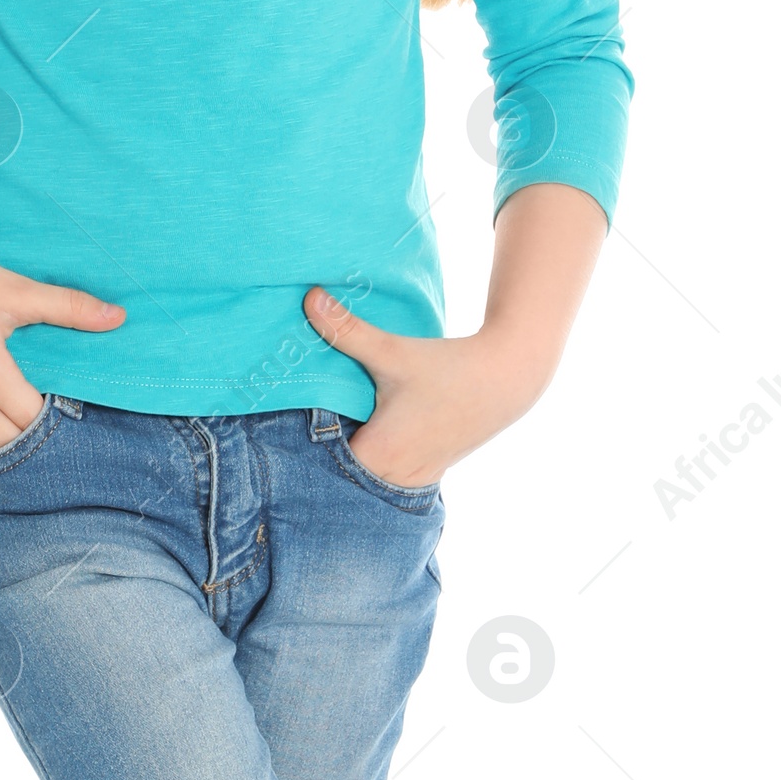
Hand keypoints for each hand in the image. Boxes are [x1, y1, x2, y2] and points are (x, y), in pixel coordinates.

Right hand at [0, 204, 124, 457]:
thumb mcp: (17, 290)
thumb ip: (69, 307)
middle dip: (31, 437)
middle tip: (51, 427)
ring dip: (3, 447)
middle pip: (6, 441)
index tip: (66, 409)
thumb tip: (120, 316)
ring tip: (24, 434)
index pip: (30, 418)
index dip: (51, 419)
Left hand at [303, 186, 608, 486]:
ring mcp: (409, 482)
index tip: (277, 425)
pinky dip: (367, 463)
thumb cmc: (447, 367)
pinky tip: (360, 438)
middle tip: (291, 424)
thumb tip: (308, 297)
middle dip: (317, 452)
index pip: (318, 462)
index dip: (298, 444)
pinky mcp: (422, 477)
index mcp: (377, 456)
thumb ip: (347, 330)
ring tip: (326, 432)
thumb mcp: (393, 351)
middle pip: (335, 473)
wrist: (503, 380)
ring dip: (342, 460)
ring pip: (359, 479)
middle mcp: (391, 478)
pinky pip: (381, 478)